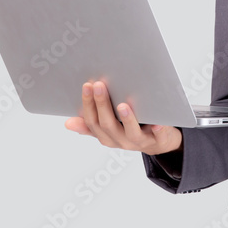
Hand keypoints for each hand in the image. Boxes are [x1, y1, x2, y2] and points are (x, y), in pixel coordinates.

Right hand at [64, 81, 182, 155]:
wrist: (159, 142)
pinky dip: (158, 129)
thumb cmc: (132, 130)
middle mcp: (121, 141)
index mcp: (107, 136)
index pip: (92, 122)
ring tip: (123, 105)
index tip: (87, 85)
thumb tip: (67, 123)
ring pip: (131, 133)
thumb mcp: (110, 129)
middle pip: (108, 125)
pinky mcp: (159, 140)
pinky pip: (158, 136)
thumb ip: (91, 126)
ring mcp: (140, 142)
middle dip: (102, 105)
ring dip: (127, 119)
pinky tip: (157, 122)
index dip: (88, 105)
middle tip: (100, 85)